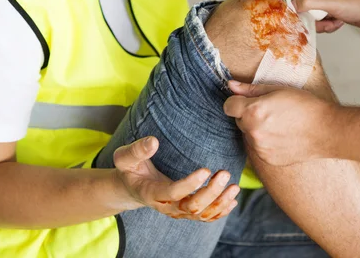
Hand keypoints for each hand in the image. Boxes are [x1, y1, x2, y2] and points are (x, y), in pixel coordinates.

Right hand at [113, 137, 238, 221]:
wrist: (131, 187)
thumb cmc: (130, 169)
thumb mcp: (125, 158)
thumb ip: (137, 150)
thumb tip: (153, 141)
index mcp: (152, 193)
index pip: (173, 193)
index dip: (190, 184)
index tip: (206, 170)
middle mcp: (167, 206)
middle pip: (192, 206)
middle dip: (211, 192)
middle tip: (225, 173)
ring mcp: (178, 211)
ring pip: (201, 214)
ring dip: (220, 202)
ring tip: (234, 187)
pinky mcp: (187, 211)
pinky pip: (205, 217)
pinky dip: (220, 211)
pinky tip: (233, 200)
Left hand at [223, 81, 340, 165]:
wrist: (327, 131)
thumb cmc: (306, 106)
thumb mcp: (278, 89)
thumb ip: (251, 89)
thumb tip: (231, 85)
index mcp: (253, 112)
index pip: (228, 106)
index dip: (238, 102)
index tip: (248, 101)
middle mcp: (253, 132)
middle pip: (239, 121)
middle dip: (249, 115)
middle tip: (271, 112)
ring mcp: (260, 149)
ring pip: (249, 135)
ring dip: (258, 130)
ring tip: (280, 124)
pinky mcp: (268, 160)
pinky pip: (259, 148)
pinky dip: (267, 143)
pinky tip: (284, 137)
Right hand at [281, 0, 359, 31]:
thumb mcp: (332, 2)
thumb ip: (310, 2)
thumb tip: (293, 5)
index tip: (290, 3)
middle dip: (304, 12)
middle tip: (313, 19)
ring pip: (309, 10)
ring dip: (317, 21)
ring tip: (331, 22)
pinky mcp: (332, 7)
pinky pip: (320, 17)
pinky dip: (326, 24)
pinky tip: (338, 23)